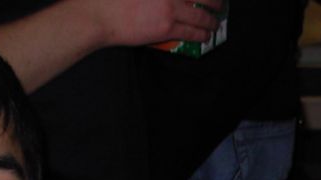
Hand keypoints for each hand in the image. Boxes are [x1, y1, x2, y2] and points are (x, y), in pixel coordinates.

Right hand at [83, 0, 219, 47]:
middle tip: (219, 4)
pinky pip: (191, 31)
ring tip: (215, 23)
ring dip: (212, 20)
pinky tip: (206, 35)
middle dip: (215, 1)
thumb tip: (172, 2)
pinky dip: (202, 34)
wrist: (101, 14)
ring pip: (201, 14)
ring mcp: (170, 7)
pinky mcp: (167, 27)